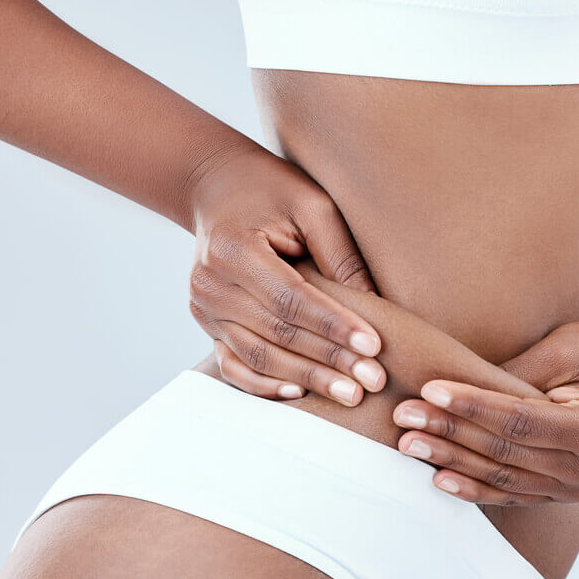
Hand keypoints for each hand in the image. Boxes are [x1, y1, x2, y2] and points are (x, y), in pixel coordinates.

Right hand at [186, 144, 385, 405]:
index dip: (333, 325)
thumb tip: (375, 306)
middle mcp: (211, 284)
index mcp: (233, 249)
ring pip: (259, 356)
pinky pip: (234, 365)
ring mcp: (204, 309)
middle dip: (330, 359)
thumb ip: (339, 253)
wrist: (214, 186)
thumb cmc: (270, 190)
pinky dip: (265, 384)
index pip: (291, 298)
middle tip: (373, 380)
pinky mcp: (207, 325)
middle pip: (278, 333)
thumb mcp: (311, 204)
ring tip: (350, 392)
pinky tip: (299, 392)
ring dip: (307, 377)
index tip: (373, 345)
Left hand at [391, 319, 578, 504]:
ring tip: (408, 444)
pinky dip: (475, 488)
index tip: (430, 388)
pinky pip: (515, 494)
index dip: (471, 406)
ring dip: (452, 462)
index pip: (520, 420)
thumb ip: (516, 374)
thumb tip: (453, 387)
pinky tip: (438, 478)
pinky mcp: (569, 494)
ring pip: (505, 478)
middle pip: (507, 452)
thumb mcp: (566, 346)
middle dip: (450, 433)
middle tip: (403, 416)